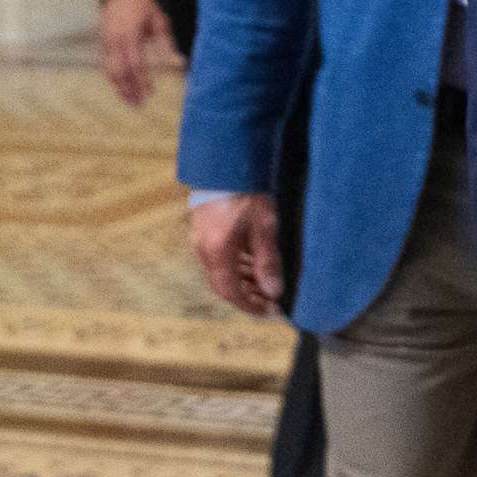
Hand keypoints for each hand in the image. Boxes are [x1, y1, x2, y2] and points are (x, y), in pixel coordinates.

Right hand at [99, 0, 177, 105]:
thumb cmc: (144, 5)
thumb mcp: (159, 19)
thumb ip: (165, 40)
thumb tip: (178, 61)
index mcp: (130, 33)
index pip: (135, 63)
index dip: (141, 80)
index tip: (149, 93)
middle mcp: (115, 39)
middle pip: (120, 70)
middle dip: (129, 89)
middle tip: (139, 105)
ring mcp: (106, 41)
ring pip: (110, 70)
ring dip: (119, 87)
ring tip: (130, 102)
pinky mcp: (102, 43)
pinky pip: (105, 64)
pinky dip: (112, 78)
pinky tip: (121, 89)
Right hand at [189, 193, 282, 316]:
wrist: (225, 165)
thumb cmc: (246, 192)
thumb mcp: (264, 227)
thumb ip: (268, 261)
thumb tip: (274, 291)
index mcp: (217, 251)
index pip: (231, 292)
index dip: (250, 305)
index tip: (269, 312)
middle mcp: (204, 249)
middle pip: (223, 284)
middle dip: (247, 297)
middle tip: (269, 302)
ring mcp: (202, 240)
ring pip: (221, 272)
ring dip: (242, 282)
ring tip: (265, 285)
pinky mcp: (204, 231)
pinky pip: (219, 258)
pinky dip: (236, 267)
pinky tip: (252, 265)